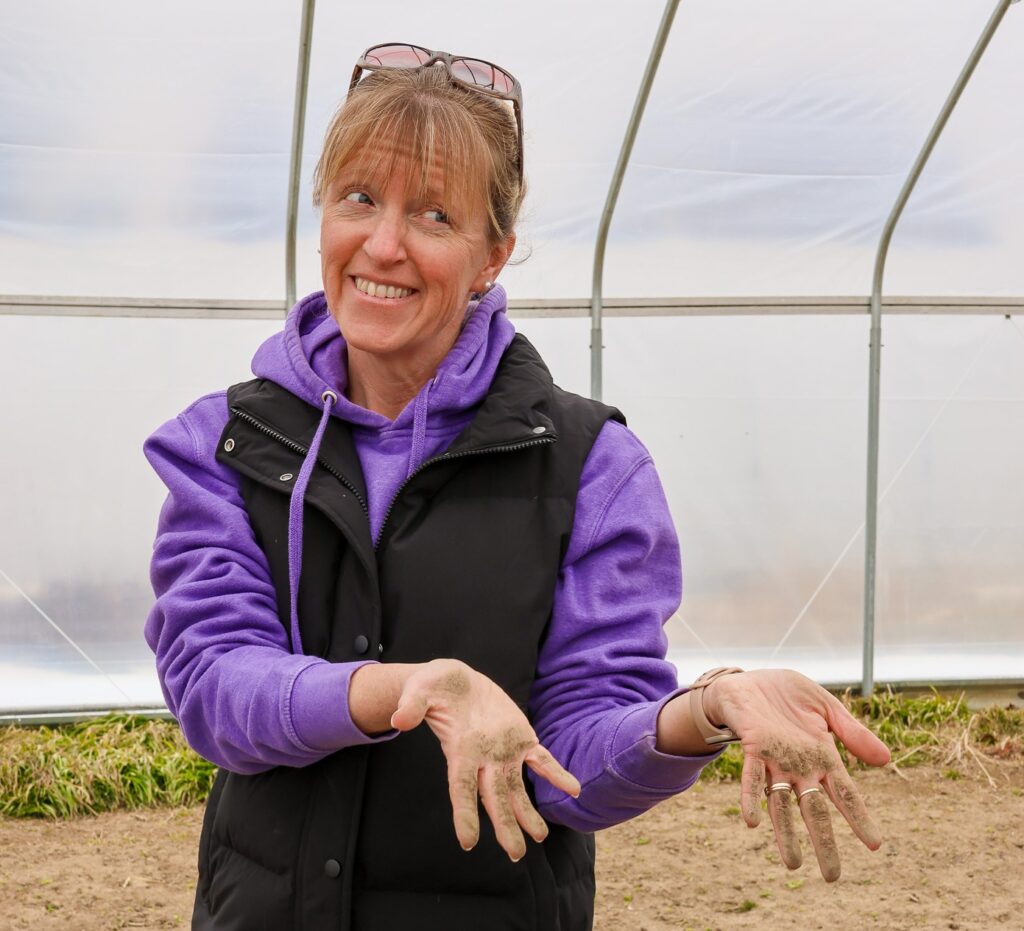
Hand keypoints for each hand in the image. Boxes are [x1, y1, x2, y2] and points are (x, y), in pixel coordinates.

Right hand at [390, 658, 580, 860]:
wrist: (456, 681)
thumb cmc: (433, 687)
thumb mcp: (419, 689)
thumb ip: (412, 704)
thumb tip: (399, 719)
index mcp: (459, 751)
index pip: (461, 789)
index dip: (464, 813)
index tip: (468, 841)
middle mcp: (483, 759)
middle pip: (494, 798)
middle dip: (505, 825)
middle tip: (515, 854)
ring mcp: (503, 751)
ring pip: (517, 788)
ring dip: (528, 812)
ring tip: (540, 836)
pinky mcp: (521, 739)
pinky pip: (541, 760)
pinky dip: (556, 774)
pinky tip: (573, 789)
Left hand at [703, 669, 890, 881]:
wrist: (748, 680)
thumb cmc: (786, 693)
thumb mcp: (824, 707)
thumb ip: (851, 731)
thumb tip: (885, 759)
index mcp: (821, 756)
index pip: (845, 793)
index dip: (859, 817)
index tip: (875, 844)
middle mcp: (799, 767)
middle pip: (815, 810)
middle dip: (824, 842)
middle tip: (832, 877)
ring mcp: (775, 762)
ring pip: (781, 803)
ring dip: (786, 833)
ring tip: (793, 864)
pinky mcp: (752, 750)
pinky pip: (752, 779)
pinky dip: (751, 799)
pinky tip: (752, 822)